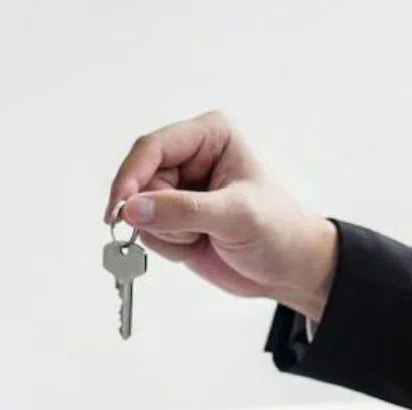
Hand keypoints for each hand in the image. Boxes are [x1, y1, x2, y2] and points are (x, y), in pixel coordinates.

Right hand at [106, 110, 338, 321]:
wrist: (291, 270)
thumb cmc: (280, 231)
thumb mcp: (236, 216)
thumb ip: (183, 211)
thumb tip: (134, 208)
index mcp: (210, 136)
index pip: (152, 147)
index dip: (130, 177)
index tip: (120, 208)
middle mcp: (190, 157)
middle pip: (140, 181)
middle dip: (158, 214)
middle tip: (192, 232)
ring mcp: (179, 189)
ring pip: (139, 210)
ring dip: (166, 233)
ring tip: (202, 237)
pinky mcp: (173, 218)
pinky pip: (147, 231)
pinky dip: (168, 246)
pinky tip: (197, 245)